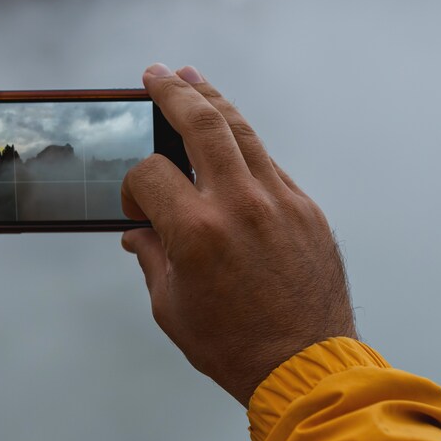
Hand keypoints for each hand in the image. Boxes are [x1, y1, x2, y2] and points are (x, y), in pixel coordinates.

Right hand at [119, 64, 354, 405]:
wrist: (306, 366)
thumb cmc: (234, 346)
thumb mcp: (173, 308)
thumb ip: (153, 258)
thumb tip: (139, 231)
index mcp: (198, 232)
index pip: (151, 174)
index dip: (134, 188)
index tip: (136, 209)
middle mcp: (240, 205)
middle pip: (203, 124)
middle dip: (174, 93)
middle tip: (156, 74)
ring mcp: (280, 202)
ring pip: (243, 132)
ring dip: (214, 101)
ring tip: (192, 80)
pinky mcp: (307, 209)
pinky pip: (269, 165)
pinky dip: (245, 147)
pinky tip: (230, 142)